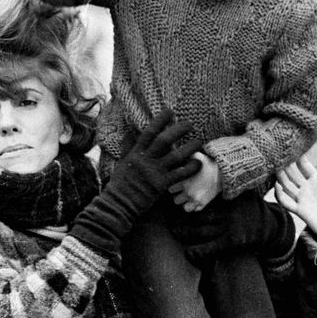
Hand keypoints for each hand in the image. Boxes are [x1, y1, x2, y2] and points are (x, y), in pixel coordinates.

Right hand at [70, 110, 201, 256]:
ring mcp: (154, 172)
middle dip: (178, 130)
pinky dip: (190, 168)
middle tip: (189, 124)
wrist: (118, 205)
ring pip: (175, 156)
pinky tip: (198, 163)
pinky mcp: (162, 185)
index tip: (170, 112)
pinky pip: (180, 174)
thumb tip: (129, 132)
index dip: (160, 120)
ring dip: (189, 148)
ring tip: (198, 142)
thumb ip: (128, 147)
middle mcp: (146, 160)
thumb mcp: (122, 162)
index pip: (149, 132)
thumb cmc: (120, 184)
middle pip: (164, 140)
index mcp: (136, 153)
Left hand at [168, 152, 221, 211]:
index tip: (177, 183)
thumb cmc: (208, 163)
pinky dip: (194, 206)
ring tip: (189, 196)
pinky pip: (194, 210)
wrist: (223, 171)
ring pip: (184, 207)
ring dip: (186, 202)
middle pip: (176, 200)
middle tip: (183, 190)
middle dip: (179, 195)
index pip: (170, 189)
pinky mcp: (204, 204)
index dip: (173, 185)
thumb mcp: (195, 156)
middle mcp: (188, 192)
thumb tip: (173, 150)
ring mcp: (196, 200)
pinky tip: (196, 199)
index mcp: (183, 181)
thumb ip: (183, 156)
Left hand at [171, 189, 295, 261]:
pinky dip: (197, 252)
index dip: (189, 196)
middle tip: (168, 214)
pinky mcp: (231, 243)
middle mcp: (227, 211)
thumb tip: (215, 163)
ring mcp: (229, 228)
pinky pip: (210, 249)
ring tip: (173, 230)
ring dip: (184, 232)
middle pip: (198, 213)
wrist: (269, 228)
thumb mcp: (243, 190)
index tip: (175, 194)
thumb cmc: (251, 207)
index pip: (204, 196)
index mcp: (228, 198)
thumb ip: (231, 183)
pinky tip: (187, 252)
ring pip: (200, 231)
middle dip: (182, 215)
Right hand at [276, 156, 316, 257]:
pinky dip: (279, 194)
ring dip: (279, 176)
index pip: (303, 165)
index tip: (292, 144)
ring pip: (285, 184)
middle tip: (277, 152)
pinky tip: (278, 186)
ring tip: (274, 166)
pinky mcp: (299, 210)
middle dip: (284, 163)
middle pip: (291, 172)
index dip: (298, 156)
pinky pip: (285, 201)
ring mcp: (301, 198)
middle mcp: (306, 187)